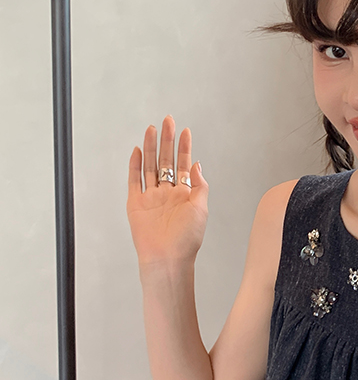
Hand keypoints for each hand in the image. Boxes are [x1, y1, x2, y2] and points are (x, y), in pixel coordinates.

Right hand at [127, 116, 208, 265]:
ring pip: (149, 166)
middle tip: (168, 121)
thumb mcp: (201, 208)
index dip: (184, 148)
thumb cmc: (186, 240)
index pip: (185, 165)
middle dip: (167, 141)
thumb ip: (199, 185)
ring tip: (152, 129)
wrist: (167, 258)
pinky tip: (137, 150)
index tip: (185, 131)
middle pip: (165, 161)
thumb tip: (198, 164)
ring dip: (150, 147)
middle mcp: (168, 193)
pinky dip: (135, 165)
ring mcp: (151, 197)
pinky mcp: (136, 204)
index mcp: (185, 194)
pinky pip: (134, 180)